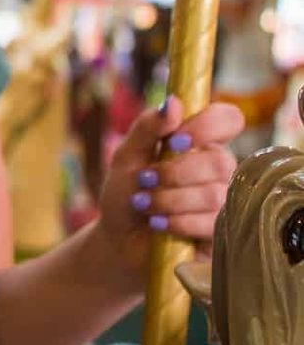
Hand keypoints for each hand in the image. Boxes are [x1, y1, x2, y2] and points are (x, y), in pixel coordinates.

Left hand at [96, 95, 243, 287]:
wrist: (117, 240)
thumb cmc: (124, 194)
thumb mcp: (126, 156)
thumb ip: (147, 128)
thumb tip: (173, 103)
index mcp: (199, 142)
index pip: (227, 119)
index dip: (207, 126)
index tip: (175, 140)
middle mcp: (217, 169)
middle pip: (220, 161)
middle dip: (174, 173)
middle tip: (144, 181)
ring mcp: (223, 201)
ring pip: (213, 194)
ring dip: (169, 199)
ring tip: (144, 204)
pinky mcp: (220, 232)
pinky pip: (212, 223)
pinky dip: (178, 221)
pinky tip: (157, 223)